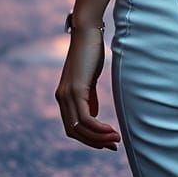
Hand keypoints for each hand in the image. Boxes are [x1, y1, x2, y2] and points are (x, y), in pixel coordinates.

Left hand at [55, 28, 120, 150]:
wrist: (87, 31)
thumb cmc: (90, 52)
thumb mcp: (89, 78)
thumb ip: (89, 97)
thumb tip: (93, 115)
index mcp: (64, 96)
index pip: (72, 128)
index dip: (89, 139)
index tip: (107, 142)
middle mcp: (61, 98)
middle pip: (74, 132)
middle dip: (94, 142)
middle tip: (114, 145)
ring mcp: (67, 95)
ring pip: (79, 128)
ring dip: (99, 138)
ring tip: (116, 139)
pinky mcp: (76, 89)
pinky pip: (85, 119)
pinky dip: (98, 129)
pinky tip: (111, 130)